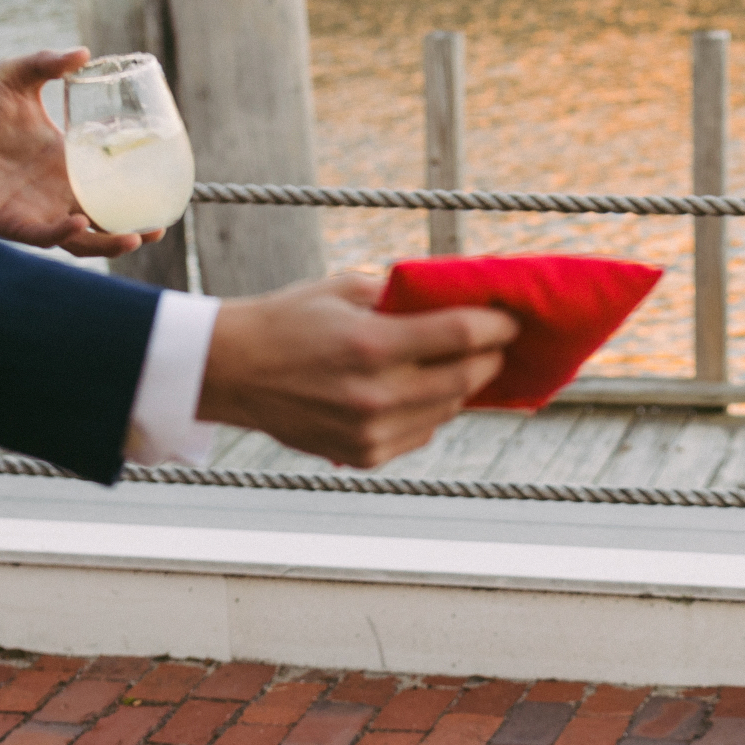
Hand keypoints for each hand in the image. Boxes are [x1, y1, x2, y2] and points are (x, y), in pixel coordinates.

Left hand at [0, 49, 148, 257]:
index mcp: (62, 160)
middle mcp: (53, 190)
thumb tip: (86, 53)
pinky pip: (45, 237)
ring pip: (82, 239)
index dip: (135, 192)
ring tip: (136, 236)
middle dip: (134, 227)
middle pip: (103, 219)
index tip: (165, 189)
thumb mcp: (16, 74)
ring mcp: (35, 210)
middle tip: (159, 225)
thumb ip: (50, 63)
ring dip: (109, 242)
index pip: (107, 183)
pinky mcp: (11, 223)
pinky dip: (65, 235)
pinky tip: (82, 225)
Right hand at [199, 276, 516, 466]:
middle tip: (498, 344)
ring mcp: (370, 431)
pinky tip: (422, 392)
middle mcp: (375, 394)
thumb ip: (403, 295)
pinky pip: (421, 434)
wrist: (233, 372)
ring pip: (447, 410)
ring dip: (463, 387)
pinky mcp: (363, 454)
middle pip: (464, 379)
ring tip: (464, 365)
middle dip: (490, 359)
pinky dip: (431, 413)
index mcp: (371, 344)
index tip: (511, 320)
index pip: (460, 336)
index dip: (496, 327)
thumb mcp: (344, 289)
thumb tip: (458, 296)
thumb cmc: (289, 320)